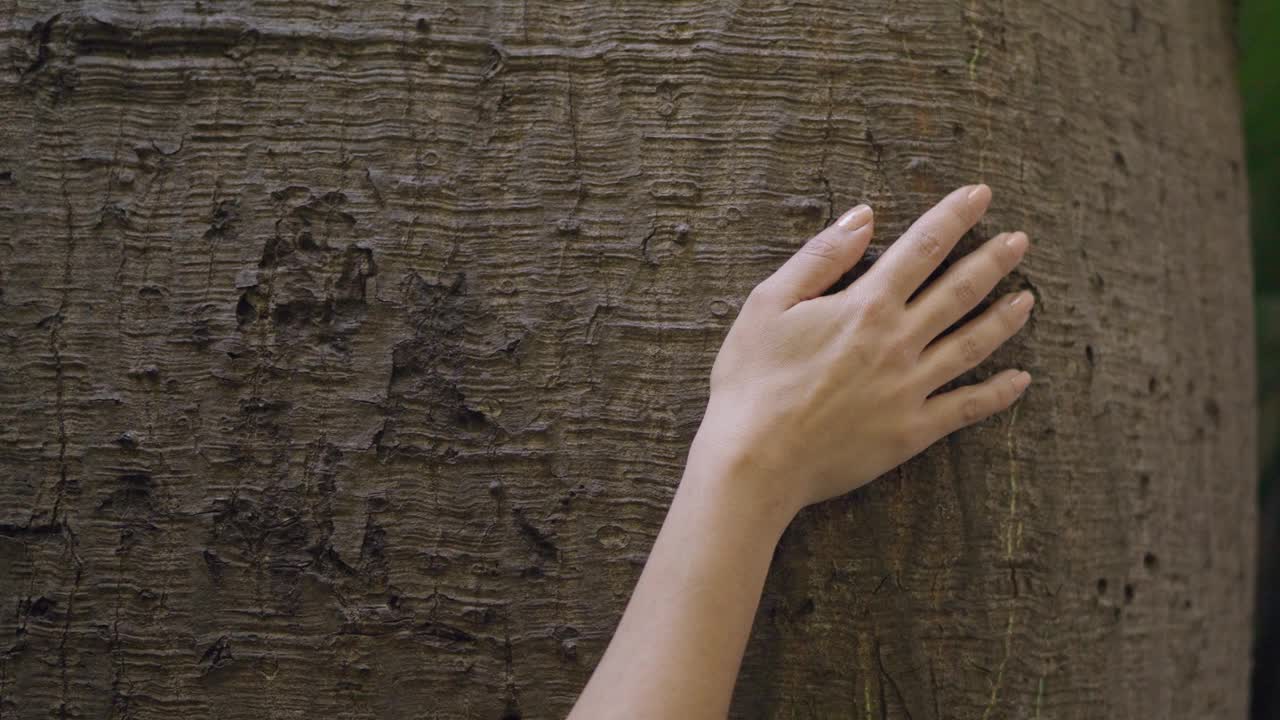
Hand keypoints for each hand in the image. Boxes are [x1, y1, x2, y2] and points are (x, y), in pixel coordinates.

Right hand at [690, 184, 1032, 517]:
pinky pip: (967, 407)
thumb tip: (863, 218)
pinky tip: (1021, 380)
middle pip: (959, 292)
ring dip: (1004, 318)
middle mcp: (898, 343)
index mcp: (865, 307)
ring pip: (972, 345)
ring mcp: (910, 389)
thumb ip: (820, 258)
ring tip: (1027, 299)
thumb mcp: (769, 304)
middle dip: (993, 261)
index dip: (953, 217)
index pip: (921, 249)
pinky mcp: (912, 432)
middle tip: (1019, 241)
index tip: (980, 194)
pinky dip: (998, 392)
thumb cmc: (751, 381)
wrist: (756, 460)